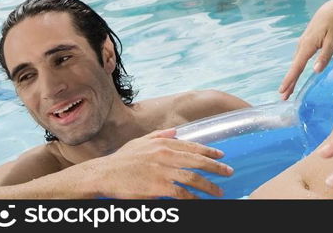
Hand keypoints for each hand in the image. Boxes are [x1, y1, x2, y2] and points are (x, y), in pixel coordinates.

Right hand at [89, 128, 232, 198]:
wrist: (104, 174)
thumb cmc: (122, 159)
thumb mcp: (140, 142)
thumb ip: (160, 135)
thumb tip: (175, 131)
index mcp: (163, 144)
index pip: (193, 147)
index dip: (209, 151)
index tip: (221, 155)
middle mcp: (166, 155)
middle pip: (198, 161)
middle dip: (216, 167)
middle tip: (229, 172)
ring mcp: (163, 172)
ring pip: (193, 178)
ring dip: (209, 185)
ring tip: (219, 191)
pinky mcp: (158, 188)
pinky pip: (181, 194)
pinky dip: (193, 198)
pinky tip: (200, 201)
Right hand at [278, 0, 332, 99]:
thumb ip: (325, 56)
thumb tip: (315, 71)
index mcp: (308, 45)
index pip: (297, 66)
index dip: (289, 79)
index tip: (282, 91)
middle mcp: (302, 44)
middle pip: (294, 66)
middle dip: (288, 82)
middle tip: (283, 97)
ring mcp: (303, 43)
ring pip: (296, 63)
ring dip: (291, 76)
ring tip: (288, 91)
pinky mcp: (306, 42)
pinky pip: (299, 58)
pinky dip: (296, 68)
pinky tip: (295, 75)